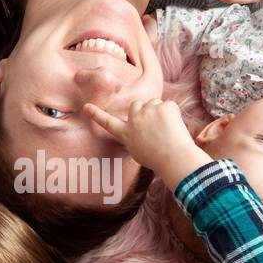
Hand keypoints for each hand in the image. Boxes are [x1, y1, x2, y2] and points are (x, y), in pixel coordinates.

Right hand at [84, 99, 207, 187]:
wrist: (175, 159)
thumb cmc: (158, 159)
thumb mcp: (139, 152)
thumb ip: (135, 136)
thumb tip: (140, 128)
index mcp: (127, 134)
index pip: (108, 123)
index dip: (96, 115)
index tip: (86, 107)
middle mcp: (134, 120)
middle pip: (136, 105)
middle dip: (145, 110)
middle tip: (156, 128)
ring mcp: (148, 111)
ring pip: (154, 103)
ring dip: (161, 112)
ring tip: (167, 131)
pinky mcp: (163, 106)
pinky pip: (170, 105)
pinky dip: (174, 114)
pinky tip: (175, 127)